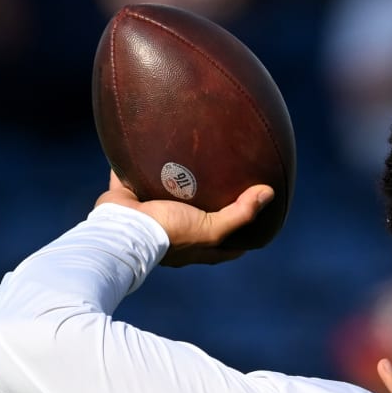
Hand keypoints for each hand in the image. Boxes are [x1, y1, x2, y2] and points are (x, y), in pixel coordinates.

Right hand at [95, 171, 272, 266]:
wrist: (123, 228)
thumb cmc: (170, 233)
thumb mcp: (210, 229)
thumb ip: (239, 213)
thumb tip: (268, 193)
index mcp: (195, 246)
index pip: (225, 246)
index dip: (243, 238)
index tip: (257, 223)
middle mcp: (174, 232)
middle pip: (197, 220)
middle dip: (208, 207)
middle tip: (224, 186)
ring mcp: (150, 216)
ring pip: (165, 197)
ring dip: (174, 183)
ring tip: (189, 162)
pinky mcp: (130, 197)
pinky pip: (133, 176)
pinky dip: (137, 165)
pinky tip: (147, 146)